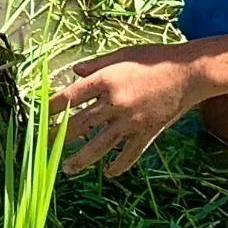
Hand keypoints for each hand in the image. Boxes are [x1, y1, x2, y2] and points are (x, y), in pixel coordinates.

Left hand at [54, 47, 198, 178]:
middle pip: (79, 125)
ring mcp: (131, 122)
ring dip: (80, 160)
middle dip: (58, 138)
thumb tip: (74, 72)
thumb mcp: (122, 54)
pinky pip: (129, 155)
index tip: (38, 115)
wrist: (189, 73)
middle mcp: (115, 103)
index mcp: (106, 80)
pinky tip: (108, 173)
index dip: (51, 107)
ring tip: (67, 169)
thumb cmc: (155, 58)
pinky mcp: (147, 133)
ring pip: (99, 146)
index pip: (70, 97)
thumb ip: (96, 65)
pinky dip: (118, 166)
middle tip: (44, 147)